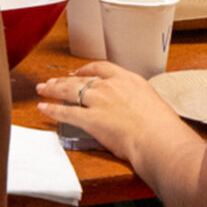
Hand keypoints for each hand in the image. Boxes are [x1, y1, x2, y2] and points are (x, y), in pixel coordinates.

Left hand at [36, 61, 181, 163]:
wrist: (159, 139)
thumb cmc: (162, 128)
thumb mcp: (152, 103)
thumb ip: (137, 101)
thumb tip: (134, 109)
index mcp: (128, 79)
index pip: (102, 68)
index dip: (87, 69)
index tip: (79, 72)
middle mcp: (111, 86)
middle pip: (81, 78)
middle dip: (64, 79)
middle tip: (53, 80)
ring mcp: (99, 101)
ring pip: (70, 90)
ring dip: (53, 89)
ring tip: (43, 88)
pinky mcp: (90, 119)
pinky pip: (66, 112)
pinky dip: (52, 110)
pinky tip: (44, 108)